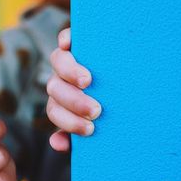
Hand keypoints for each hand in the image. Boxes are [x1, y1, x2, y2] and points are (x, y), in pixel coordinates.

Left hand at [47, 28, 101, 150]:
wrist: (126, 73)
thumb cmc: (109, 106)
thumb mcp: (97, 121)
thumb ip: (79, 134)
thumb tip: (58, 144)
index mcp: (61, 102)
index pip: (55, 112)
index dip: (67, 122)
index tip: (89, 130)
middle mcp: (60, 79)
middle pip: (55, 88)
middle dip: (73, 101)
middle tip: (95, 110)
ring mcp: (66, 58)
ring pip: (57, 62)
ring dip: (69, 72)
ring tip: (87, 80)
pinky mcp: (76, 39)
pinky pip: (66, 37)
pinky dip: (65, 39)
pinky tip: (68, 43)